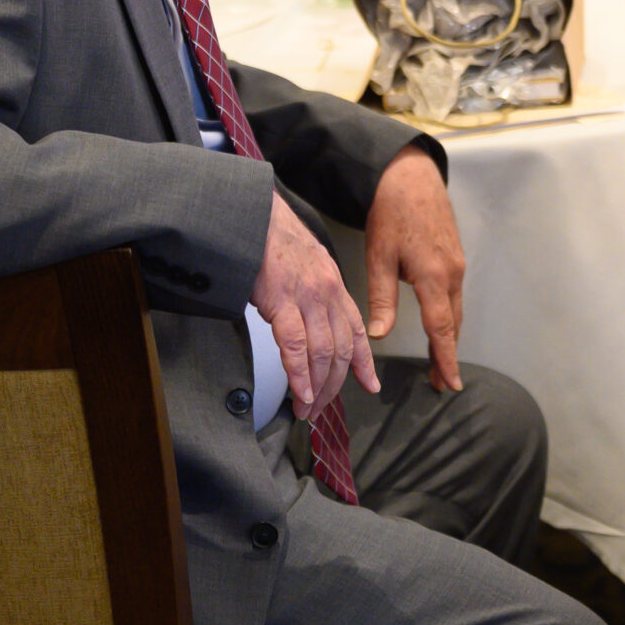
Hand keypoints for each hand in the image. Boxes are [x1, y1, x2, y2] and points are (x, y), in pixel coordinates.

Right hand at [253, 191, 377, 419]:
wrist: (253, 215)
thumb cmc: (273, 240)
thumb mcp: (306, 266)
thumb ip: (313, 295)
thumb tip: (309, 323)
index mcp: (334, 285)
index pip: (356, 331)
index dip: (364, 363)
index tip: (370, 384)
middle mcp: (327, 293)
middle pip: (341, 350)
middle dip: (335, 386)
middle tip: (323, 409)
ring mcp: (306, 297)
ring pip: (322, 354)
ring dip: (316, 388)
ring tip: (308, 410)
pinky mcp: (281, 300)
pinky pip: (296, 346)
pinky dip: (299, 375)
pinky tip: (299, 392)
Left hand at [365, 146, 465, 391]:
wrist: (411, 176)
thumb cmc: (391, 214)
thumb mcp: (379, 256)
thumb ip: (382, 299)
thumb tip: (379, 336)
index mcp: (433, 276)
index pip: (442, 328)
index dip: (446, 357)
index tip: (451, 382)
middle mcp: (452, 273)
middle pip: (453, 323)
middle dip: (448, 354)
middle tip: (443, 382)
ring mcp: (457, 264)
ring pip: (456, 309)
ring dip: (449, 336)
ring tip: (441, 361)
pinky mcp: (456, 256)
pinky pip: (456, 294)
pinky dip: (450, 316)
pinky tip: (441, 323)